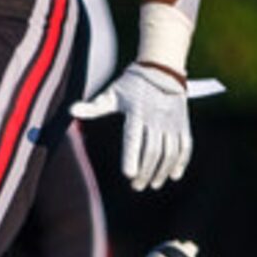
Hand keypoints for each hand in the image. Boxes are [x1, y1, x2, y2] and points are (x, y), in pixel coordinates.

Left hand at [71, 63, 191, 190]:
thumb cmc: (131, 84)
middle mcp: (156, 118)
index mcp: (136, 112)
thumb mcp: (111, 93)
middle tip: (137, 186)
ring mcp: (172, 121)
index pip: (133, 138)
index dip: (131, 157)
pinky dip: (180, 162)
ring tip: (152, 184)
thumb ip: (94, 106)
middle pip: (152, 150)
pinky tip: (173, 175)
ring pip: (169, 151)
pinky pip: (185, 146)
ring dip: (162, 170)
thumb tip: (71, 111)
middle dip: (145, 171)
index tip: (128, 174)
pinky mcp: (183, 123)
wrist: (162, 69)